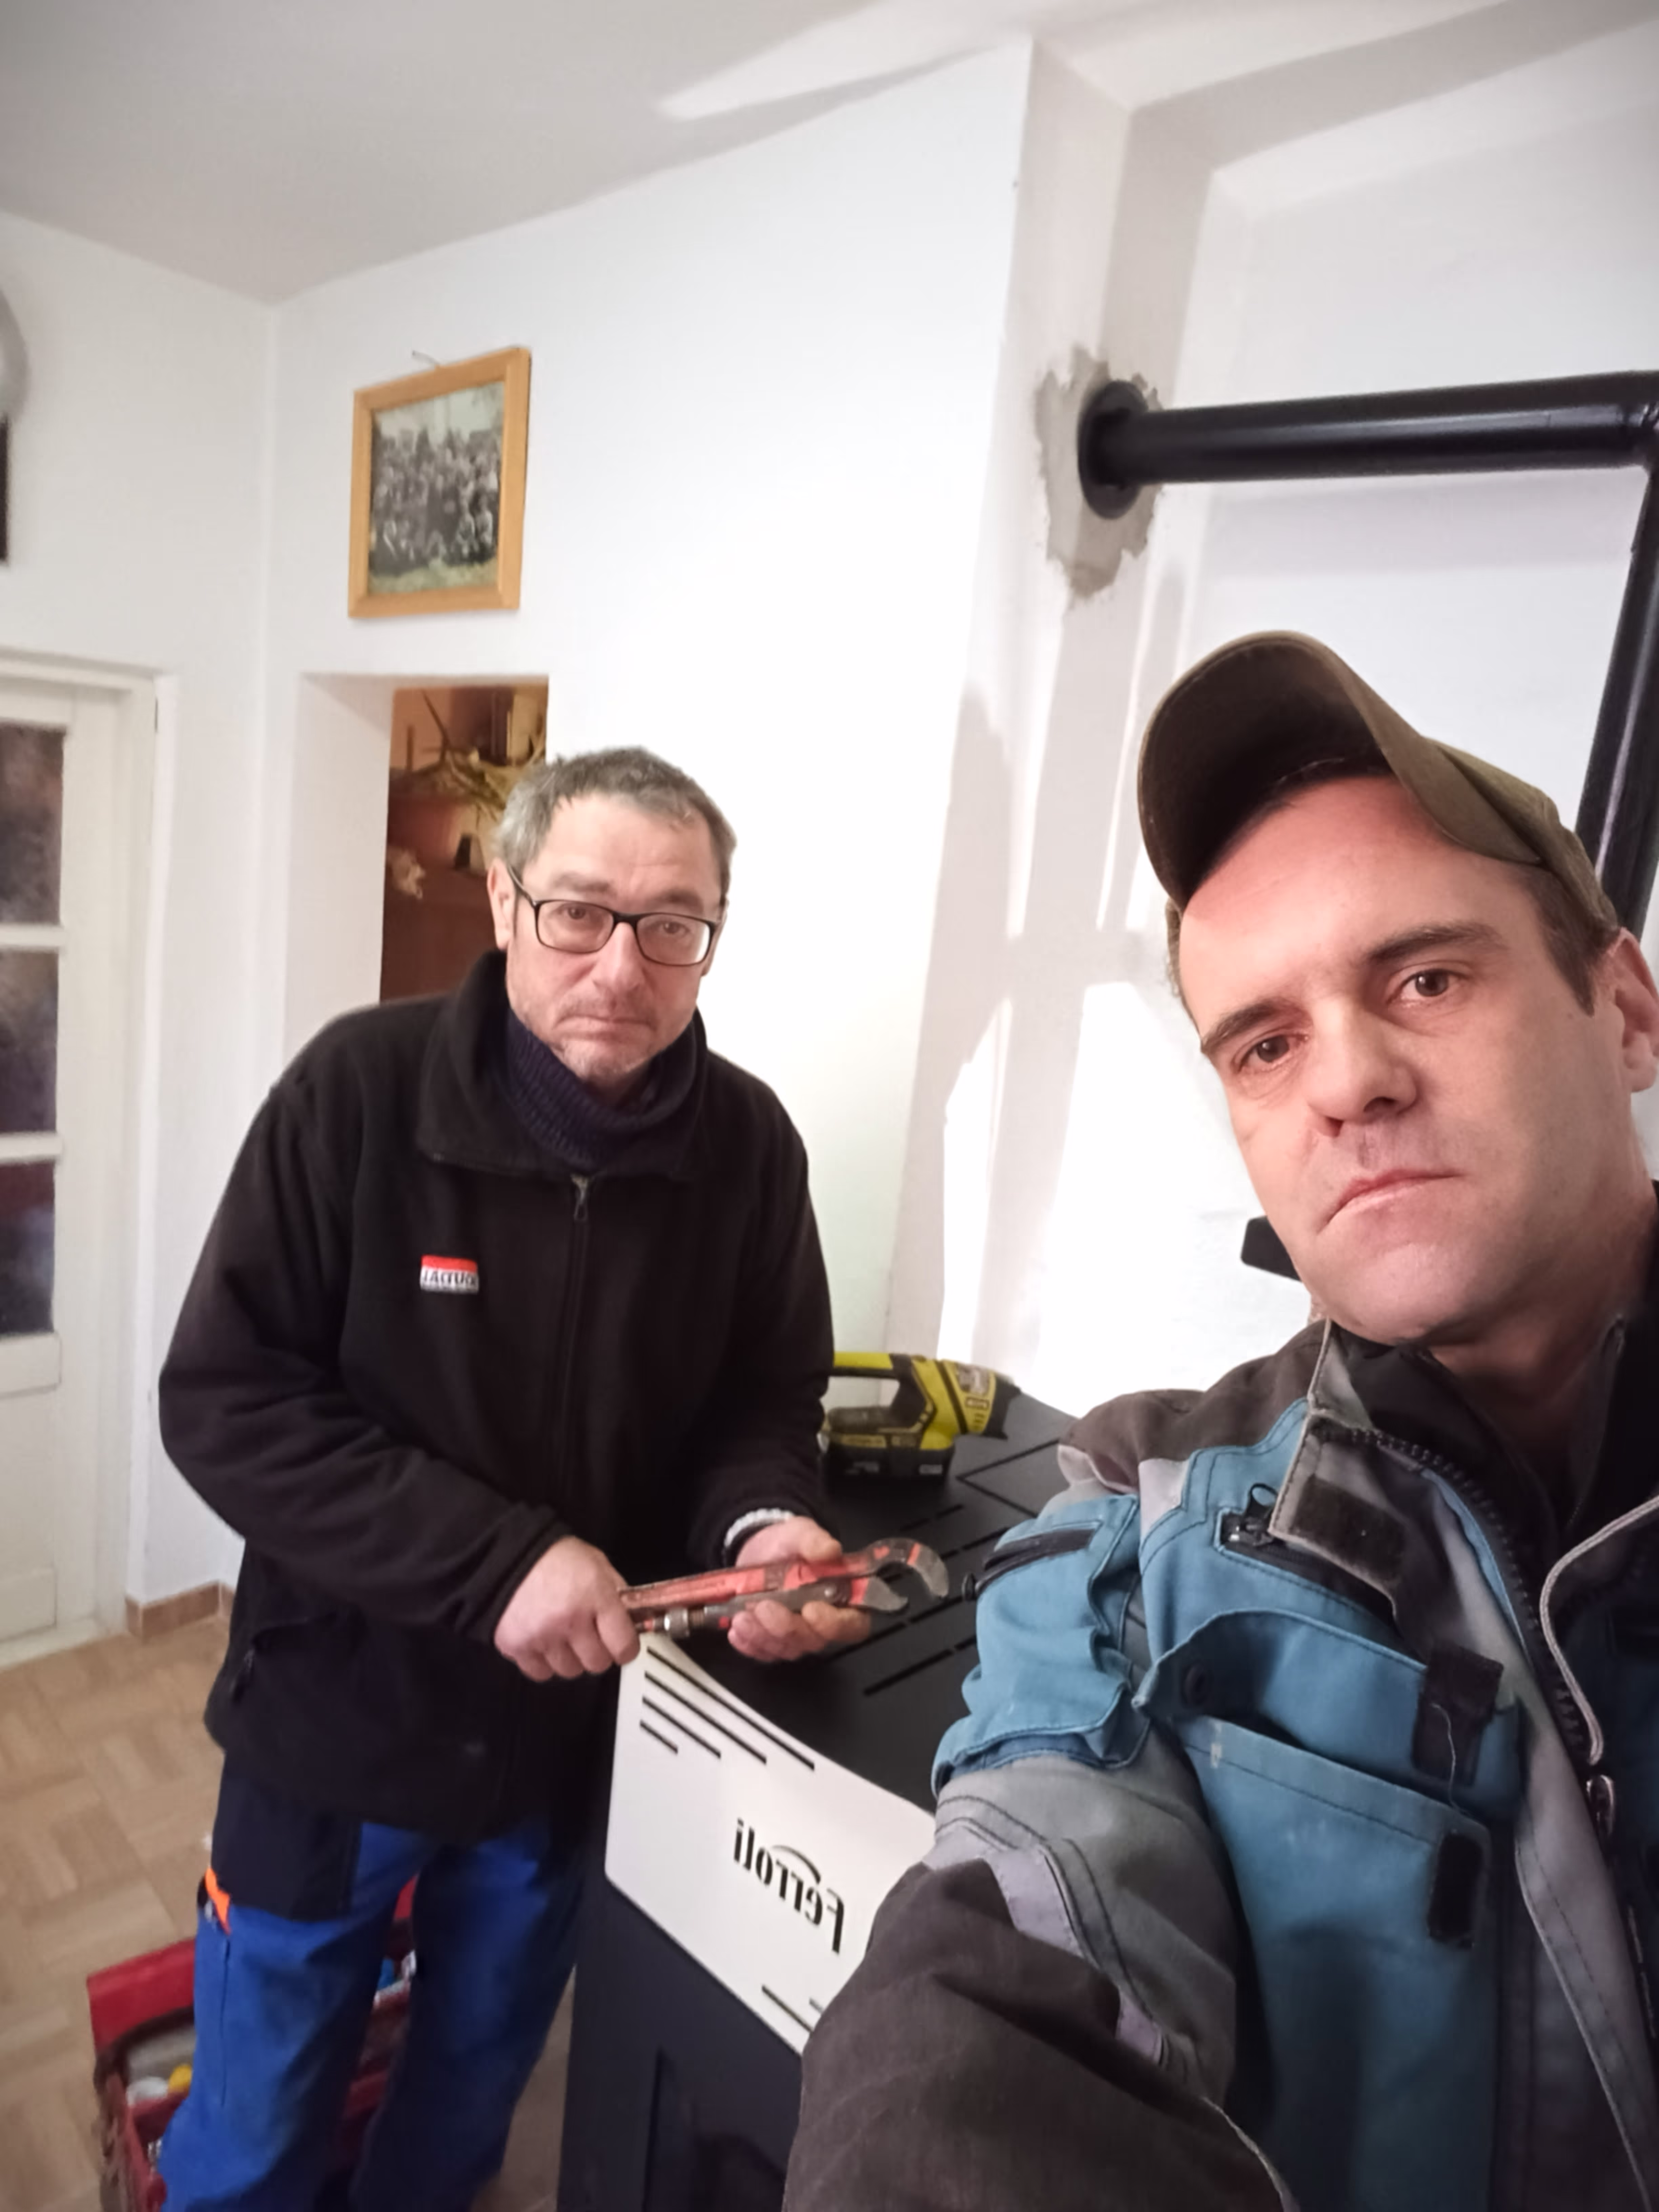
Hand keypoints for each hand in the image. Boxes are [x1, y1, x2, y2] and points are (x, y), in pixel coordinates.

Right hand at [494, 1536, 639, 1681]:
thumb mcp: (598, 1564)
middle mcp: (570, 1620)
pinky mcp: (517, 1647)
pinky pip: (541, 1672)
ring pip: (569, 1670)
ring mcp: (542, 1636)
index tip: (622, 1645)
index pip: (624, 1646)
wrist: (509, 1555)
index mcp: (595, 1597)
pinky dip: (543, 1661)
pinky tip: (543, 1640)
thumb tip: (633, 1619)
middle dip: (597, 1652)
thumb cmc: (554, 1557)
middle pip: (597, 1663)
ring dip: (570, 1657)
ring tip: (562, 1634)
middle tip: (589, 1636)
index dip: (625, 1647)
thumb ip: (617, 1594)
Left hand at [726, 1517, 871, 1663]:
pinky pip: (764, 1652)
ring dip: (763, 1635)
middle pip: (814, 1640)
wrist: (757, 1552)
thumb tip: (830, 1550)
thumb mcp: (800, 1532)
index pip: (851, 1624)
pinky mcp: (773, 1641)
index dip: (834, 1624)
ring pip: (786, 1649)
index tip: (811, 1608)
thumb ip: (815, 1540)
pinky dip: (749, 1643)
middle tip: (764, 1606)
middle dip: (787, 1627)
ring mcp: (797, 1636)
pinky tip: (736, 1629)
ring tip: (742, 1615)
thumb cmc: (787, 1545)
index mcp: (842, 1598)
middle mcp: (822, 1623)